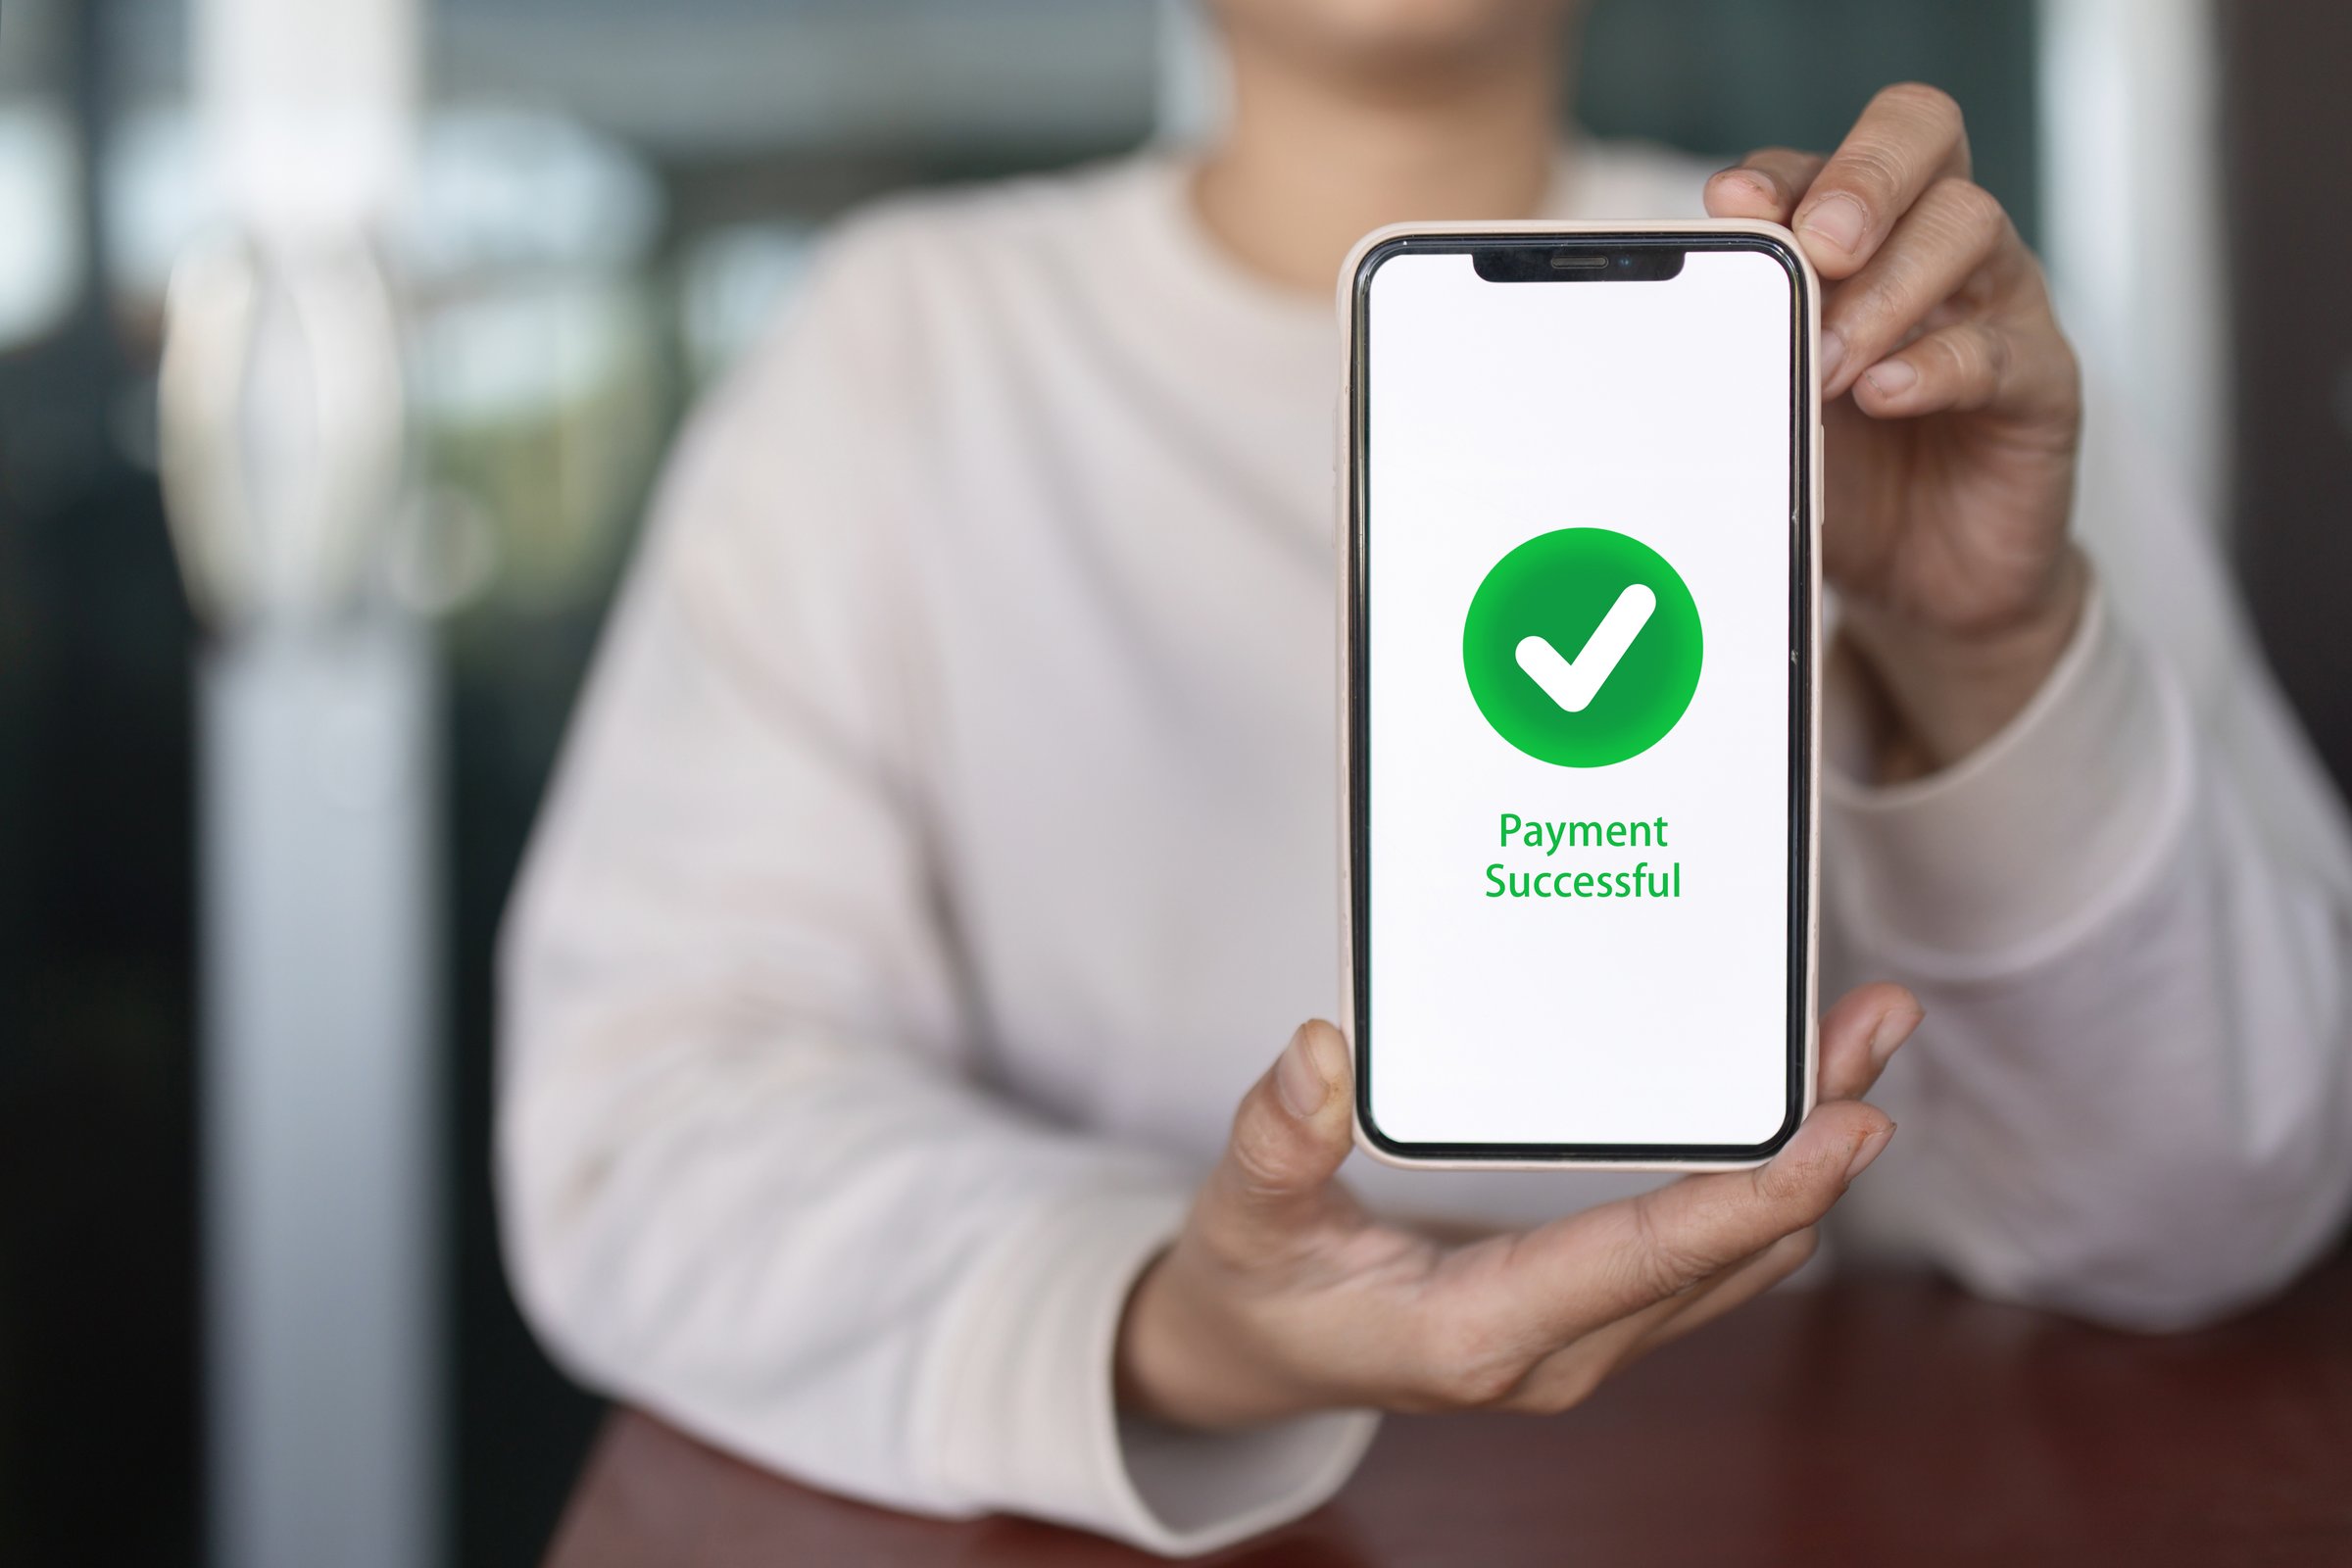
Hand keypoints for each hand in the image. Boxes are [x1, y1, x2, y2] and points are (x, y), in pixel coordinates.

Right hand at [1114, 985, 1921, 1427]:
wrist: (1253, 1358)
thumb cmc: (1252, 1287)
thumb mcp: (1240, 1215)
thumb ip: (1277, 1141)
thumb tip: (1323, 1053)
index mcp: (1479, 1333)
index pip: (1644, 1261)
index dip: (1753, 1195)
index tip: (1844, 1127)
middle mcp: (1559, 1351)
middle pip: (1725, 1248)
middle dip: (1812, 1143)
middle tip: (1875, 1025)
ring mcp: (1587, 1339)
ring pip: (1737, 1253)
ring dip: (1803, 1155)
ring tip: (1856, 1038)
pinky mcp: (1596, 1313)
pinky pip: (1707, 1251)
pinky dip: (1762, 1176)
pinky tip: (1788, 1102)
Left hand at [1703, 84, 2086, 777]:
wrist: (1930, 576)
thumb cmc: (1844, 472)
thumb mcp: (1766, 415)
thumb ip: (1729, 368)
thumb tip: (1661, 348)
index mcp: (1858, 234)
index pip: (1825, 159)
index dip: (1780, 171)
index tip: (1731, 208)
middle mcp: (1933, 244)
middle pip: (1922, 136)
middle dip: (1862, 179)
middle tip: (1817, 247)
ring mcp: (1997, 302)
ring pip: (1967, 226)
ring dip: (1885, 288)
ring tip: (1828, 362)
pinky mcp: (2042, 380)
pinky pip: (2000, 347)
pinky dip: (1935, 366)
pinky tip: (1884, 394)